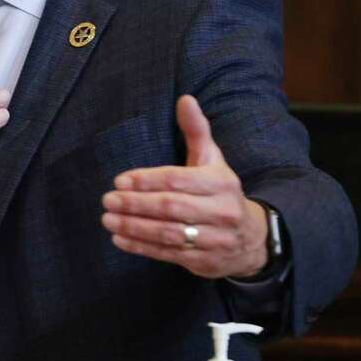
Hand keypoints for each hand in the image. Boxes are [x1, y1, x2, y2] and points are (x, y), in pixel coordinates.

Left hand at [100, 95, 267, 278]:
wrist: (252, 237)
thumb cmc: (220, 191)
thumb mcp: (212, 160)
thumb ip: (196, 131)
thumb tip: (185, 99)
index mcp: (221, 183)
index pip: (178, 179)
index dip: (147, 180)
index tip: (120, 180)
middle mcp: (221, 211)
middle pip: (172, 207)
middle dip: (136, 204)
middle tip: (108, 199)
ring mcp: (215, 239)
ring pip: (169, 233)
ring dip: (134, 227)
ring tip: (108, 219)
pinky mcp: (205, 261)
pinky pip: (169, 254)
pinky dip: (142, 247)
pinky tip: (120, 239)